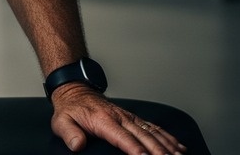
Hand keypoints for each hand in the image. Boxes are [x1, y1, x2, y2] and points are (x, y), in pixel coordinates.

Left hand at [50, 85, 185, 154]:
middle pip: (143, 137)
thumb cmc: (70, 109)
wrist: (75, 91)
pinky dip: (167, 136)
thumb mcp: (61, 121)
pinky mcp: (133, 118)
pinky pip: (153, 126)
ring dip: (167, 145)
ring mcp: (128, 117)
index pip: (123, 138)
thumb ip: (69, 133)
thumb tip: (77, 144)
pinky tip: (178, 146)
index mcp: (103, 121)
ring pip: (152, 132)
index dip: (135, 149)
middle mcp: (120, 118)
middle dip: (159, 150)